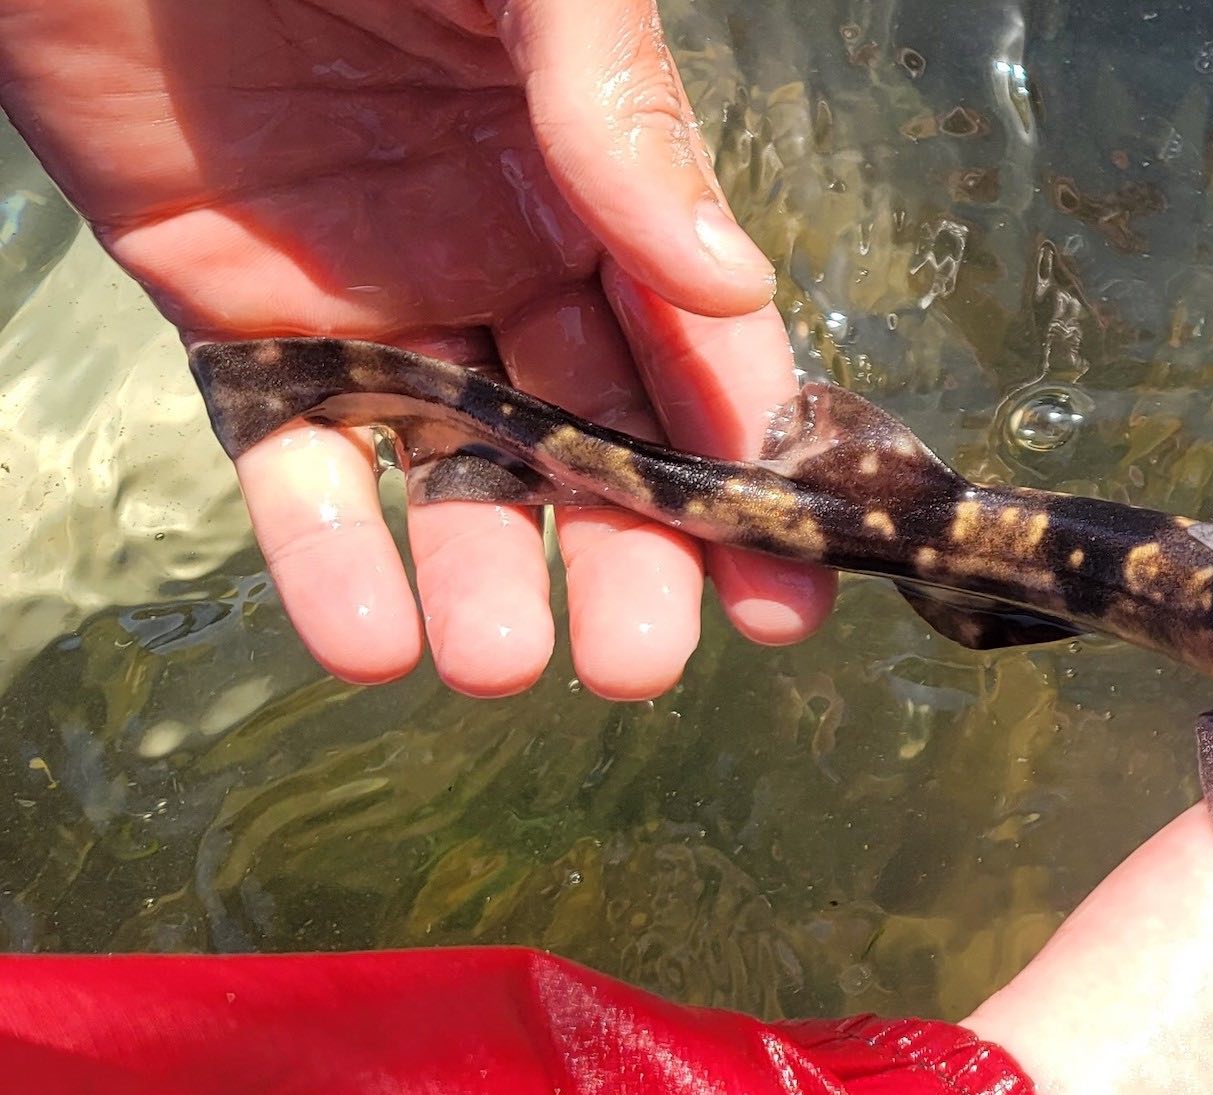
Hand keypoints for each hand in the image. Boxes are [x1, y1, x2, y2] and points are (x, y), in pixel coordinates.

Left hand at [0, 0, 832, 698]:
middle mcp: (504, 241)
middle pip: (595, 432)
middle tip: (651, 658)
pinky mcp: (231, 308)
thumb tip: (733, 289)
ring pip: (453, 466)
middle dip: (633, 552)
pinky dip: (323, 556)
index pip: (696, 337)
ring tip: (502, 664)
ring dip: (485, 574)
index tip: (785, 575)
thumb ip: (621, 115)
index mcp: (595, 165)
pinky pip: (287, 452)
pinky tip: (367, 641)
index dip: (745, 457)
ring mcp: (373, 286)